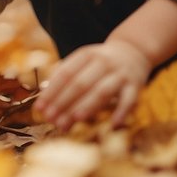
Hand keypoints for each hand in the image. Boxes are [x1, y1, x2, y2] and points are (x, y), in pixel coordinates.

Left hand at [35, 38, 151, 129]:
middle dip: (64, 103)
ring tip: (73, 121)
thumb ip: (63, 78)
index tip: (40, 108)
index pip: (65, 74)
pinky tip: (113, 125)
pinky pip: (129, 100)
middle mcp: (103, 62)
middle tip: (52, 119)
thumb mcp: (82, 62)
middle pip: (80, 84)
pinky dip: (122, 112)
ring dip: (87, 106)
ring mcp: (120, 74)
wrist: (134, 51)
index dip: (51, 92)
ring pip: (102, 91)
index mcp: (86, 55)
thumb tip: (43, 101)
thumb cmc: (99, 63)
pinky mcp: (135, 86)